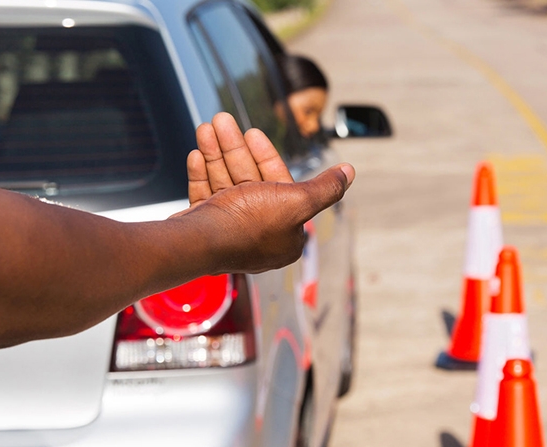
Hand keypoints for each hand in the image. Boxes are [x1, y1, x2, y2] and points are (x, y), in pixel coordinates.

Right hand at [175, 112, 355, 273]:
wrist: (197, 243)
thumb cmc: (248, 224)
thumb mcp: (297, 201)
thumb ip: (325, 187)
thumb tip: (349, 172)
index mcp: (284, 233)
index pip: (280, 185)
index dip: (266, 156)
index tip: (253, 133)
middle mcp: (257, 234)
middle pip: (248, 180)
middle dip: (234, 147)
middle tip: (222, 120)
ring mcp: (229, 231)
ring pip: (224, 183)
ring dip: (216, 152)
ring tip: (207, 127)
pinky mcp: (205, 228)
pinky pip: (205, 196)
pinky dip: (202, 174)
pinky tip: (197, 153)